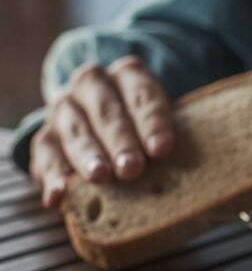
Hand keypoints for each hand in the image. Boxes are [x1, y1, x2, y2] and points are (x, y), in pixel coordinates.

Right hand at [31, 56, 174, 207]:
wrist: (109, 118)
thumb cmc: (149, 125)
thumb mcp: (164, 120)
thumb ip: (167, 136)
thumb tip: (187, 169)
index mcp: (128, 74)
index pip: (142, 94)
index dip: (152, 122)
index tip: (162, 150)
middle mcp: (92, 84)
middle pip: (108, 112)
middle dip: (120, 141)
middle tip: (132, 168)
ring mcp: (65, 109)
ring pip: (75, 130)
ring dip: (88, 155)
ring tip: (101, 176)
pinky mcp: (47, 136)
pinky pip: (45, 155)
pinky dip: (52, 176)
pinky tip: (59, 196)